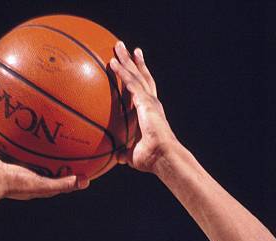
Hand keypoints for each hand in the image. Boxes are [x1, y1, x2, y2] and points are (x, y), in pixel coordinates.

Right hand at [0, 129, 89, 199]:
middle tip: (45, 129)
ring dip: (13, 132)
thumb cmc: (15, 184)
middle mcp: (13, 167)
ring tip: (20, 116)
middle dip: (34, 143)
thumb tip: (86, 182)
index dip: (52, 161)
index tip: (66, 151)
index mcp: (27, 177)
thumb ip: (63, 184)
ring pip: (7, 142)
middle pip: (26, 152)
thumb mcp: (44, 185)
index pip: (43, 168)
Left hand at [110, 41, 176, 173]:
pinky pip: (130, 83)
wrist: (162, 156)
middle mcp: (152, 103)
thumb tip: (118, 157)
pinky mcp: (145, 102)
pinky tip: (112, 62)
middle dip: (134, 62)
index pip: (145, 91)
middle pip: (142, 77)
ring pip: (136, 75)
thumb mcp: (134, 155)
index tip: (135, 67)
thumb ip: (126, 153)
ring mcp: (149, 101)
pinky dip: (121, 72)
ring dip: (126, 60)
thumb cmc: (152, 159)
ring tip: (118, 46)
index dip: (139, 79)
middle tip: (128, 49)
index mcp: (151, 113)